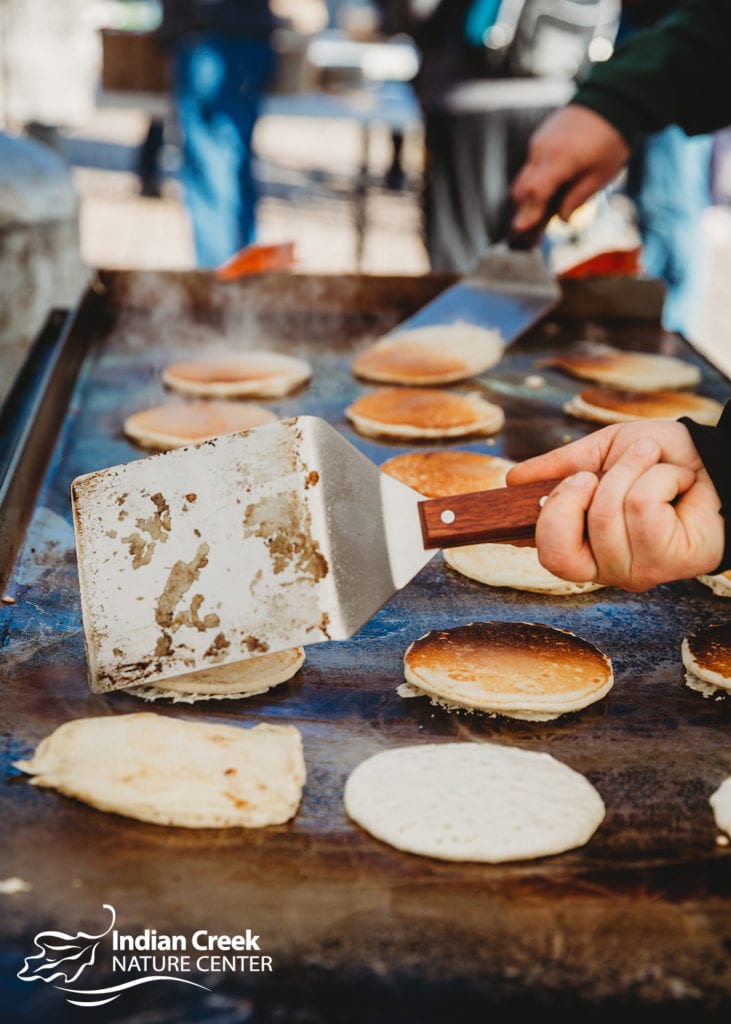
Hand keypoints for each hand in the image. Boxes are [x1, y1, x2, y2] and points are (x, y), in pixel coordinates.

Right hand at [506, 421, 724, 590]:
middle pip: (559, 551)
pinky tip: (679, 482)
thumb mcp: (601, 452)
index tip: (573, 480)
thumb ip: (558, 468)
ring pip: (605, 513)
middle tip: (601, 473)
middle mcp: (607, 569)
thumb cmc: (661, 458)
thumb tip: (512, 481)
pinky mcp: (669, 562)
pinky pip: (642, 506)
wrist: (715, 455)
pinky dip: (660, 475)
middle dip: (574, 496)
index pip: (547, 555)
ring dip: (631, 469)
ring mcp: (637, 571)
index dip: (546, 517)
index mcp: (585, 545)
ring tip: (654, 463)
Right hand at [510, 105, 630, 237]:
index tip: (520, 230)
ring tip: (547, 203)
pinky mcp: (540, 137)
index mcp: (560, 160)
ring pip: (524, 177)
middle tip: (535, 224)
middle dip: (525, 208)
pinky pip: (531, 164)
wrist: (612, 99)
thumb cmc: (611, 140)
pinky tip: (553, 181)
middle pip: (521, 188)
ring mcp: (539, 142)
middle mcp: (542, 150)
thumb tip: (562, 218)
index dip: (526, 213)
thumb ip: (577, 199)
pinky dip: (537, 178)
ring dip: (531, 193)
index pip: (534, 192)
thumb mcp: (601, 175)